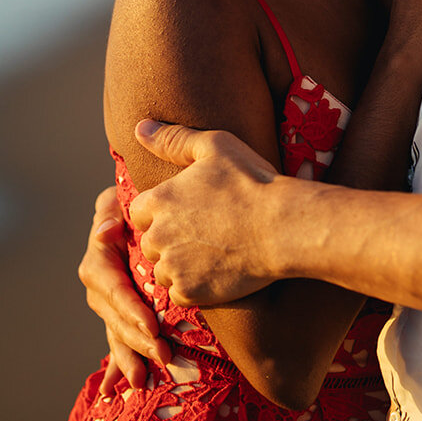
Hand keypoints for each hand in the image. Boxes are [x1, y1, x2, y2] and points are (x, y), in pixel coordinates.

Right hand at [78, 186, 170, 392]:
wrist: (145, 215)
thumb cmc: (136, 204)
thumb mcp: (119, 200)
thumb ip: (110, 211)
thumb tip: (106, 230)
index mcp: (99, 261)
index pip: (113, 289)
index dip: (130, 309)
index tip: (152, 325)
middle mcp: (100, 287)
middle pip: (116, 318)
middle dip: (137, 340)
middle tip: (162, 356)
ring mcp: (109, 304)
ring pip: (118, 334)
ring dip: (129, 358)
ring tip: (142, 381)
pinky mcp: (121, 314)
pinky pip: (119, 341)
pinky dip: (119, 365)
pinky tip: (118, 388)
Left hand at [130, 122, 279, 306]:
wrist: (282, 226)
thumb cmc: (251, 181)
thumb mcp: (215, 146)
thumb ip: (173, 139)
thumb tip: (139, 127)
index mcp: (159, 199)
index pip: (140, 211)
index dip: (162, 210)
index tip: (188, 210)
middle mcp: (158, 235)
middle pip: (150, 242)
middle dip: (169, 238)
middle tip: (204, 231)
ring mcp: (173, 266)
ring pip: (162, 270)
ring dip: (178, 264)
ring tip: (212, 251)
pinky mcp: (190, 292)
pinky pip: (178, 293)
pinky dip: (193, 286)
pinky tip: (216, 270)